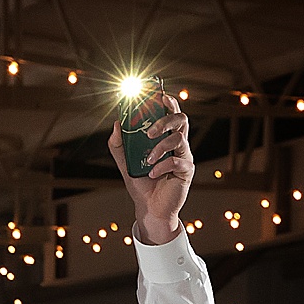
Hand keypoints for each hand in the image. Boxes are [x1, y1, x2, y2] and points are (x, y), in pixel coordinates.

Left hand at [108, 101, 192, 244]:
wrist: (148, 208)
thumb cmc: (140, 183)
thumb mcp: (124, 162)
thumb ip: (119, 144)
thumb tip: (117, 123)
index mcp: (164, 137)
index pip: (170, 113)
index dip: (168, 102)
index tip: (160, 95)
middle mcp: (177, 144)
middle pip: (181, 119)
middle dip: (166, 119)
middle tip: (150, 131)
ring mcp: (183, 157)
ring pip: (179, 138)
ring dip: (160, 146)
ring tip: (148, 159)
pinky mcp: (186, 172)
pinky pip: (178, 162)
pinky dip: (163, 165)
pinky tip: (152, 173)